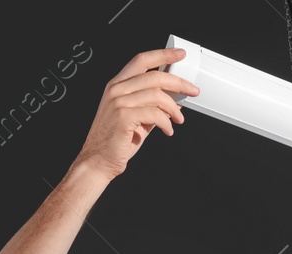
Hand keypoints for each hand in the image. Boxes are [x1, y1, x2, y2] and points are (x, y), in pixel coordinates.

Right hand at [73, 48, 200, 180]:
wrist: (99, 160)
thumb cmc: (116, 141)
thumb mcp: (137, 117)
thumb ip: (153, 106)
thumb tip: (175, 100)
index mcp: (117, 85)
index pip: (141, 61)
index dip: (163, 55)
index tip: (180, 55)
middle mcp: (116, 90)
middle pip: (154, 76)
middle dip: (179, 83)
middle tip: (193, 91)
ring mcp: (118, 102)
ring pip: (157, 95)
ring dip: (174, 108)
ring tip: (179, 120)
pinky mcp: (123, 116)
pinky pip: (155, 114)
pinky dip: (166, 123)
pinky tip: (168, 130)